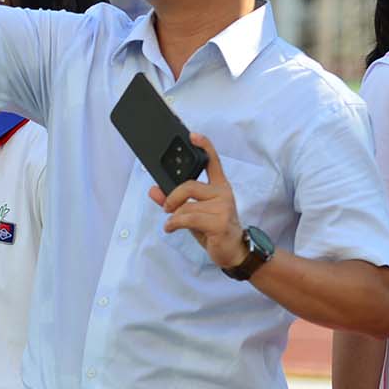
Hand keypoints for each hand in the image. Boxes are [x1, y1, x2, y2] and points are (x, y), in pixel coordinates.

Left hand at [149, 132, 245, 271]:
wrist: (234, 252)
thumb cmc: (214, 230)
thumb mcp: (192, 213)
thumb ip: (174, 201)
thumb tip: (153, 190)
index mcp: (219, 187)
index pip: (213, 162)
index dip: (204, 146)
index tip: (192, 135)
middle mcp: (223, 193)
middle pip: (189, 185)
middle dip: (172, 197)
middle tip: (167, 207)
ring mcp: (223, 207)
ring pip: (186, 206)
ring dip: (174, 217)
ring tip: (172, 224)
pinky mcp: (219, 222)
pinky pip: (188, 218)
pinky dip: (174, 223)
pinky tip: (171, 228)